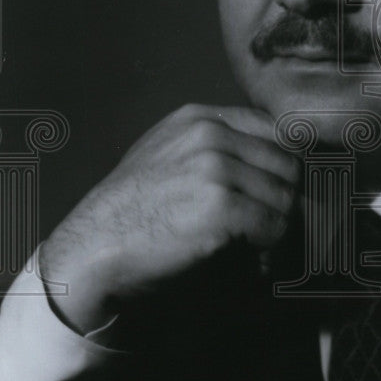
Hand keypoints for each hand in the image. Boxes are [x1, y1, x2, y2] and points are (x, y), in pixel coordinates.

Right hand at [39, 105, 300, 332]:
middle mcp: (210, 135)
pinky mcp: (220, 206)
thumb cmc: (131, 212)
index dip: (288, 167)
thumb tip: (273, 162)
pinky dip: (270, 249)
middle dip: (288, 201)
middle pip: (288, 164)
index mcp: (200, 119)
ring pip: (285, 198)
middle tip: (275, 231)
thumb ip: (215, 147)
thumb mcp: (167, 156)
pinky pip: (273, 226)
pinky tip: (253, 261)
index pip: (276, 130)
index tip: (284, 195)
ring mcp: (214, 167)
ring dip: (281, 229)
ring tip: (261, 249)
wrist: (92, 248)